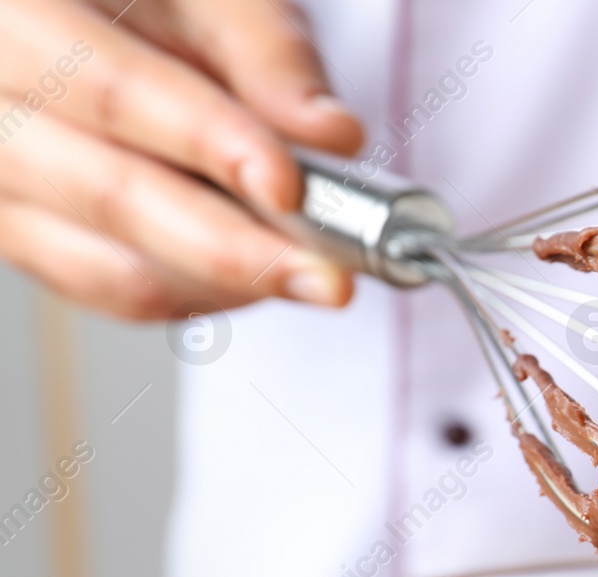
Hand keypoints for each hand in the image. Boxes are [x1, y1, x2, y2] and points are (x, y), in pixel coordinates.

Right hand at [0, 0, 363, 318]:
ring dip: (228, 282)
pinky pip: (113, 290)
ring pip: (113, 266)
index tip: (289, 187)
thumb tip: (329, 133)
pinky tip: (259, 273)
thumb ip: (265, 51)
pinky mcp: (22, 236)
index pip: (111, 89)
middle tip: (330, 274)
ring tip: (311, 270)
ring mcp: (0, 182)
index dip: (207, 143)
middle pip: (109, 196)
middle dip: (235, 247)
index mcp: (17, 17)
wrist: (100, 23)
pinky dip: (198, 293)